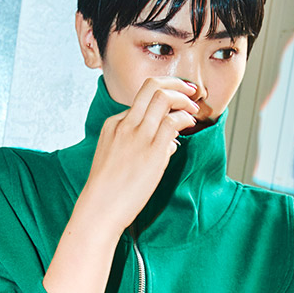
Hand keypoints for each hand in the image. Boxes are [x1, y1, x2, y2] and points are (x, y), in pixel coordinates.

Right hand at [78, 77, 198, 233]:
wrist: (99, 209)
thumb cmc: (108, 191)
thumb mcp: (115, 159)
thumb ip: (137, 146)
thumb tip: (169, 142)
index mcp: (113, 125)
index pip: (141, 101)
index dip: (162, 99)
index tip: (175, 103)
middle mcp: (125, 124)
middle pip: (151, 86)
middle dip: (175, 83)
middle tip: (189, 90)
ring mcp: (138, 135)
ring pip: (163, 97)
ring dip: (184, 99)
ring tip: (193, 108)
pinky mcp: (152, 150)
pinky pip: (173, 121)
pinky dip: (185, 118)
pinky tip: (190, 124)